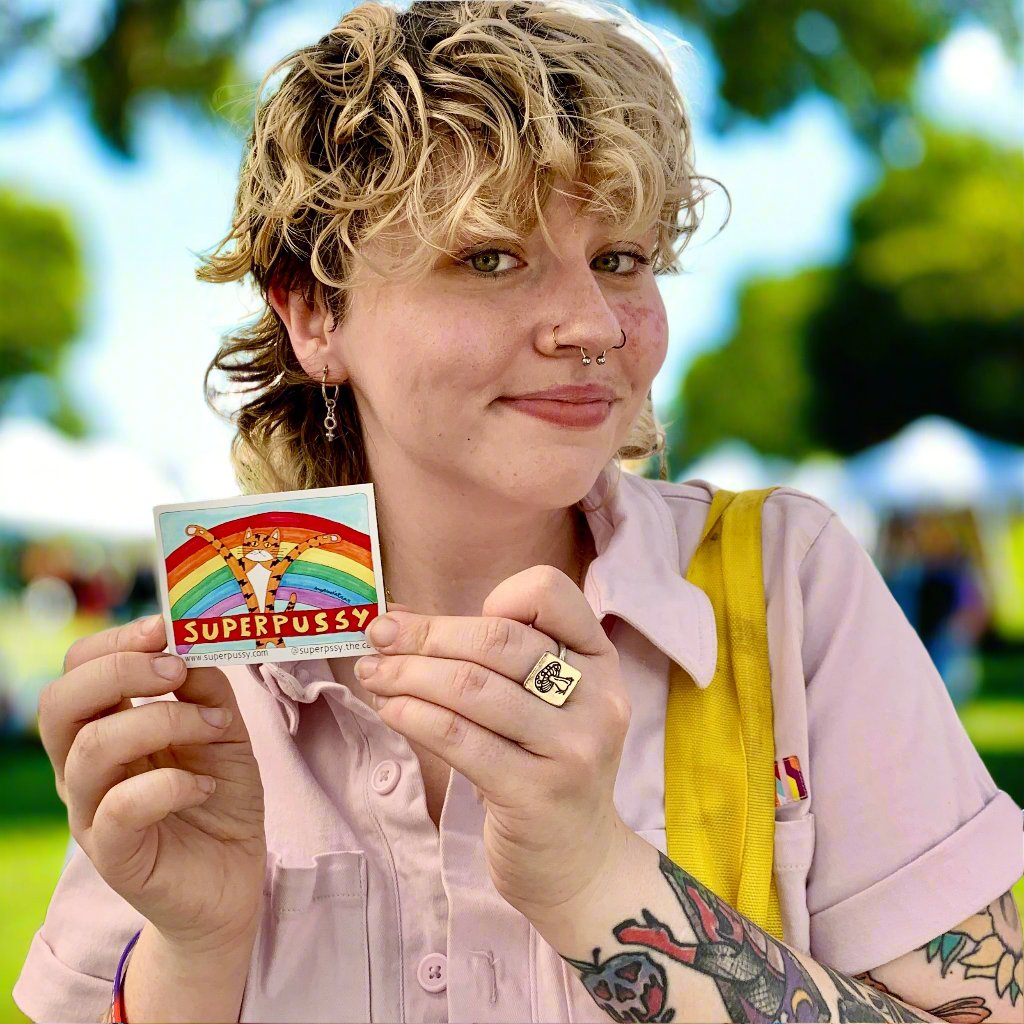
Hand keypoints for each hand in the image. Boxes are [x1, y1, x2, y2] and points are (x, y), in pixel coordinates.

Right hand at [37, 614, 266, 953]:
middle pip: (59, 705)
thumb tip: (190, 647)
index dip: (113, 641)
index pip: (77, 671)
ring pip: (90, 750)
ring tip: (214, 726)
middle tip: (175, 671)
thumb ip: (205, 688)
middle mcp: (85, 768)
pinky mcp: (114, 855)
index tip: (164, 627)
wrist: (232, 879)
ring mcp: (92, 813)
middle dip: (119, 671)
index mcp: (106, 727)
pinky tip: (204, 785)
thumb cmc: (220, 797)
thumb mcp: (223, 730)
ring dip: (161, 722)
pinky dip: (169, 785)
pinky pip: (119, 809)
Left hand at [358, 565, 632, 921]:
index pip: (550, 593)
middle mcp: (597, 697)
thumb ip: (486, 656)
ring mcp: (571, 747)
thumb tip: (397, 617)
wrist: (580, 864)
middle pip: (498, 640)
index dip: (496, 597)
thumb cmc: (546, 767)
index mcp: (599, 660)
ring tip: (373, 674)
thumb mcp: (542, 703)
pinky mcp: (536, 792)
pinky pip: (460, 739)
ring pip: (472, 687)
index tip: (450, 625)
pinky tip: (389, 709)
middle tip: (378, 637)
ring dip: (408, 674)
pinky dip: (414, 716)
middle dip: (426, 634)